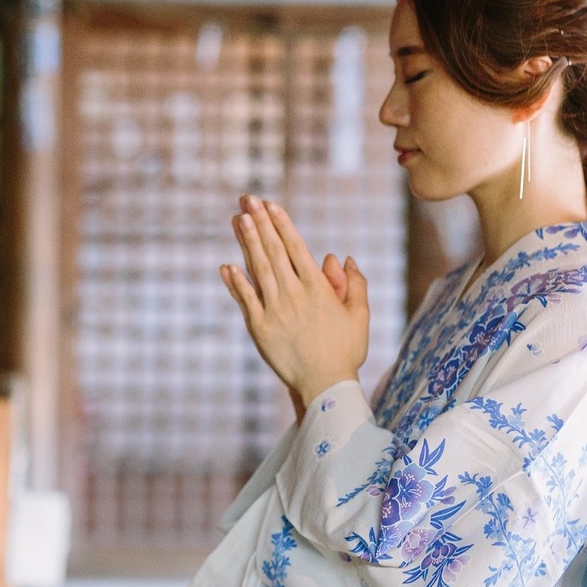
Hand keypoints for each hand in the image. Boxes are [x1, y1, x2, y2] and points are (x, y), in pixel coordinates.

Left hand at [222, 195, 369, 407]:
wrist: (325, 386)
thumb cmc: (346, 351)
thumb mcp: (359, 316)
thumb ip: (354, 285)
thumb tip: (345, 259)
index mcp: (318, 289)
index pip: (296, 248)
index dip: (282, 224)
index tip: (271, 204)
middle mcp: (294, 295)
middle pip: (274, 251)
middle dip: (260, 223)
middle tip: (248, 200)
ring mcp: (274, 311)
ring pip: (258, 269)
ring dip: (246, 242)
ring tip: (238, 218)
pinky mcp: (259, 328)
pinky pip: (245, 300)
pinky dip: (235, 282)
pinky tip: (226, 264)